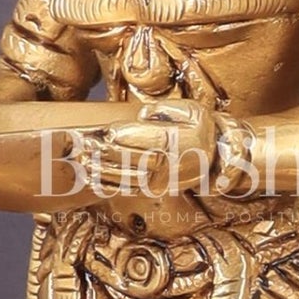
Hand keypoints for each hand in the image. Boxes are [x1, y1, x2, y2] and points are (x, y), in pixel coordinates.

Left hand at [70, 100, 217, 196]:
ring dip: (104, 170)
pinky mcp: (154, 189)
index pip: (151, 140)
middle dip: (110, 153)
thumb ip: (165, 109)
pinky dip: (109, 184)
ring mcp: (163, 180)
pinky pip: (129, 189)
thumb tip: (143, 114)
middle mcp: (172, 164)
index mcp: (182, 142)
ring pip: (129, 177)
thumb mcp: (190, 110)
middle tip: (87, 145)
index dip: (128, 137)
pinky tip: (92, 176)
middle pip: (136, 159)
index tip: (108, 132)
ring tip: (84, 160)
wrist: (214, 156)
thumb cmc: (198, 129)